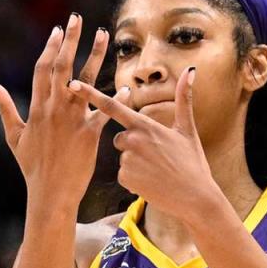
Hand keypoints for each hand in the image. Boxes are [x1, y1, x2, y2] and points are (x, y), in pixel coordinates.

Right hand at [0, 14, 126, 218]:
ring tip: (103, 34)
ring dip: (95, 55)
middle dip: (70, 40)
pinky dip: (116, 98)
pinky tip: (126, 85)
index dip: (50, 47)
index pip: (42, 69)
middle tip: (77, 19)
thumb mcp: (13, 135)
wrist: (51, 192)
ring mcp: (73, 120)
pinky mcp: (90, 133)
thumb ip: (4, 107)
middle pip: (63, 67)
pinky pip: (105, 111)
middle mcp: (54, 109)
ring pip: (86, 81)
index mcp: (36, 108)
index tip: (58, 30)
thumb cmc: (31, 166)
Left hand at [69, 66, 219, 224]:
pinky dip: (134, 179)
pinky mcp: (124, 178)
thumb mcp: (187, 129)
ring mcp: (127, 160)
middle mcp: (132, 140)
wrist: (194, 197)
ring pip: (123, 158)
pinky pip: (122, 175)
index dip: (91, 94)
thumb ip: (183, 99)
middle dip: (133, 146)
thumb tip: (191, 70)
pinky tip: (151, 182)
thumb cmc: (192, 162)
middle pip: (120, 138)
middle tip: (156, 157)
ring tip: (157, 171)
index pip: (113, 106)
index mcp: (145, 125)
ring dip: (135, 164)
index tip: (72, 85)